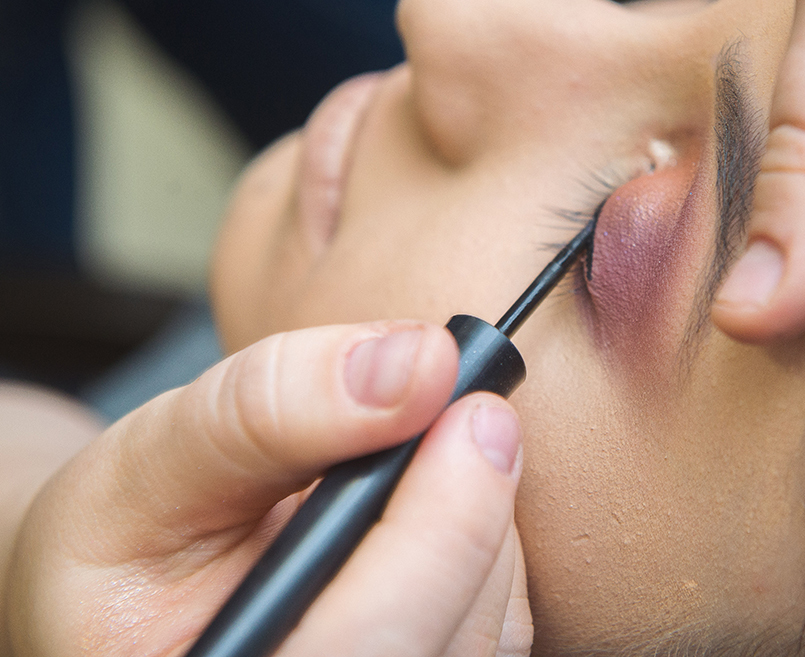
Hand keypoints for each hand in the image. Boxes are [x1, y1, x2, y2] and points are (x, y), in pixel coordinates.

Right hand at [3, 322, 532, 656]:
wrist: (133, 595)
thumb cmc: (123, 544)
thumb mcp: (151, 462)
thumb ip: (267, 409)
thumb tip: (413, 361)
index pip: (367, 645)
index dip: (440, 535)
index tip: (474, 416)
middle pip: (449, 638)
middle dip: (471, 512)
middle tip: (473, 406)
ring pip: (488, 629)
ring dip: (480, 521)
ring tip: (426, 447)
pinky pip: (496, 625)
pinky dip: (482, 546)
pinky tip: (431, 501)